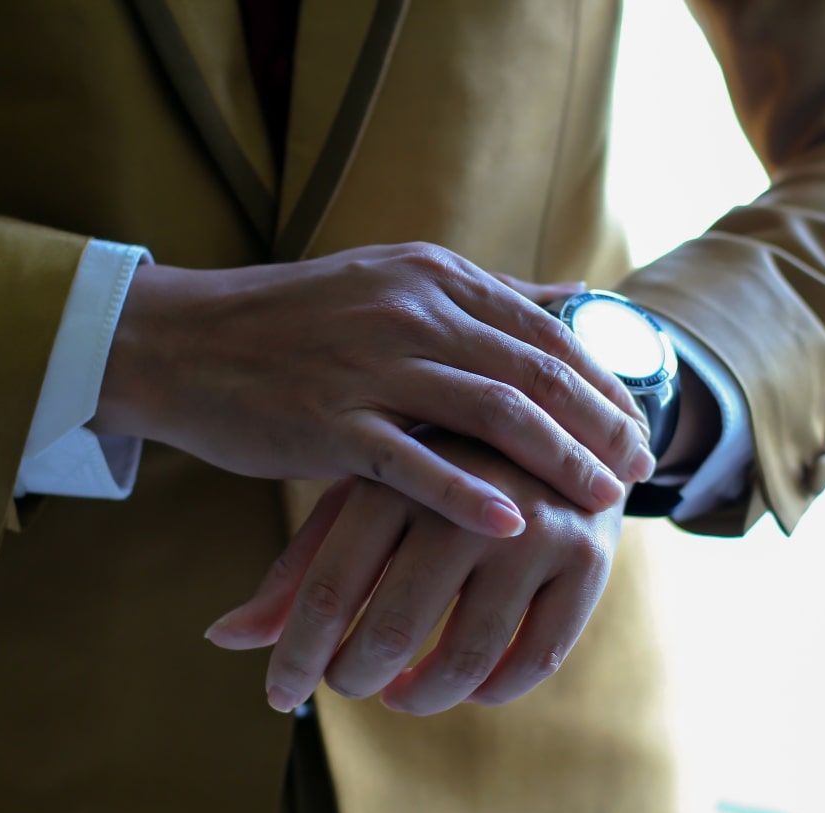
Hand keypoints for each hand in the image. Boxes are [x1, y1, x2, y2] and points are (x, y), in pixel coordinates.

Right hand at [93, 242, 654, 536]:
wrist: (183, 341)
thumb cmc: (293, 324)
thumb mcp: (389, 284)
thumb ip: (477, 297)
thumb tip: (566, 304)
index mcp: (434, 277)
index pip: (546, 331)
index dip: (604, 381)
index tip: (639, 424)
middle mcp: (412, 311)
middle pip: (535, 372)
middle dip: (601, 424)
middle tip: (642, 468)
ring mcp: (371, 365)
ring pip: (493, 413)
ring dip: (560, 459)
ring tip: (604, 499)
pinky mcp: (329, 421)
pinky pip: (415, 461)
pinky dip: (469, 493)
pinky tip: (515, 522)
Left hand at [204, 431, 624, 714]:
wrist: (551, 406)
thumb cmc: (434, 462)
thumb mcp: (364, 496)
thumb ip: (300, 567)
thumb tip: (220, 637)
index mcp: (398, 473)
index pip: (328, 588)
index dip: (296, 655)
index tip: (279, 694)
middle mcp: (466, 499)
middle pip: (392, 627)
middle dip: (355, 676)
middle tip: (345, 684)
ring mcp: (536, 529)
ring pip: (467, 655)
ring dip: (424, 696)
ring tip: (402, 696)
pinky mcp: (592, 555)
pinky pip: (540, 655)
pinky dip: (498, 688)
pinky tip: (473, 687)